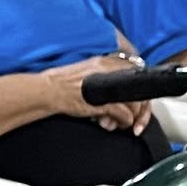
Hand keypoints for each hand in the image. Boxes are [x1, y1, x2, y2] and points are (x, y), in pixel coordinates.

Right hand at [40, 55, 154, 135]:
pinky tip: (118, 124)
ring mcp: (106, 85)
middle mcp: (109, 70)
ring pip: (134, 102)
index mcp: (105, 62)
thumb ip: (103, 78)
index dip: (139, 92)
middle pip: (138, 89)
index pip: (135, 74)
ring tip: (123, 124)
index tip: (138, 104)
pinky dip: (124, 121)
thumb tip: (117, 95)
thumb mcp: (85, 73)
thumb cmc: (59, 85)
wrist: (45, 91)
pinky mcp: (102, 100)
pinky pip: (123, 113)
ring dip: (132, 117)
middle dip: (141, 109)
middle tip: (137, 121)